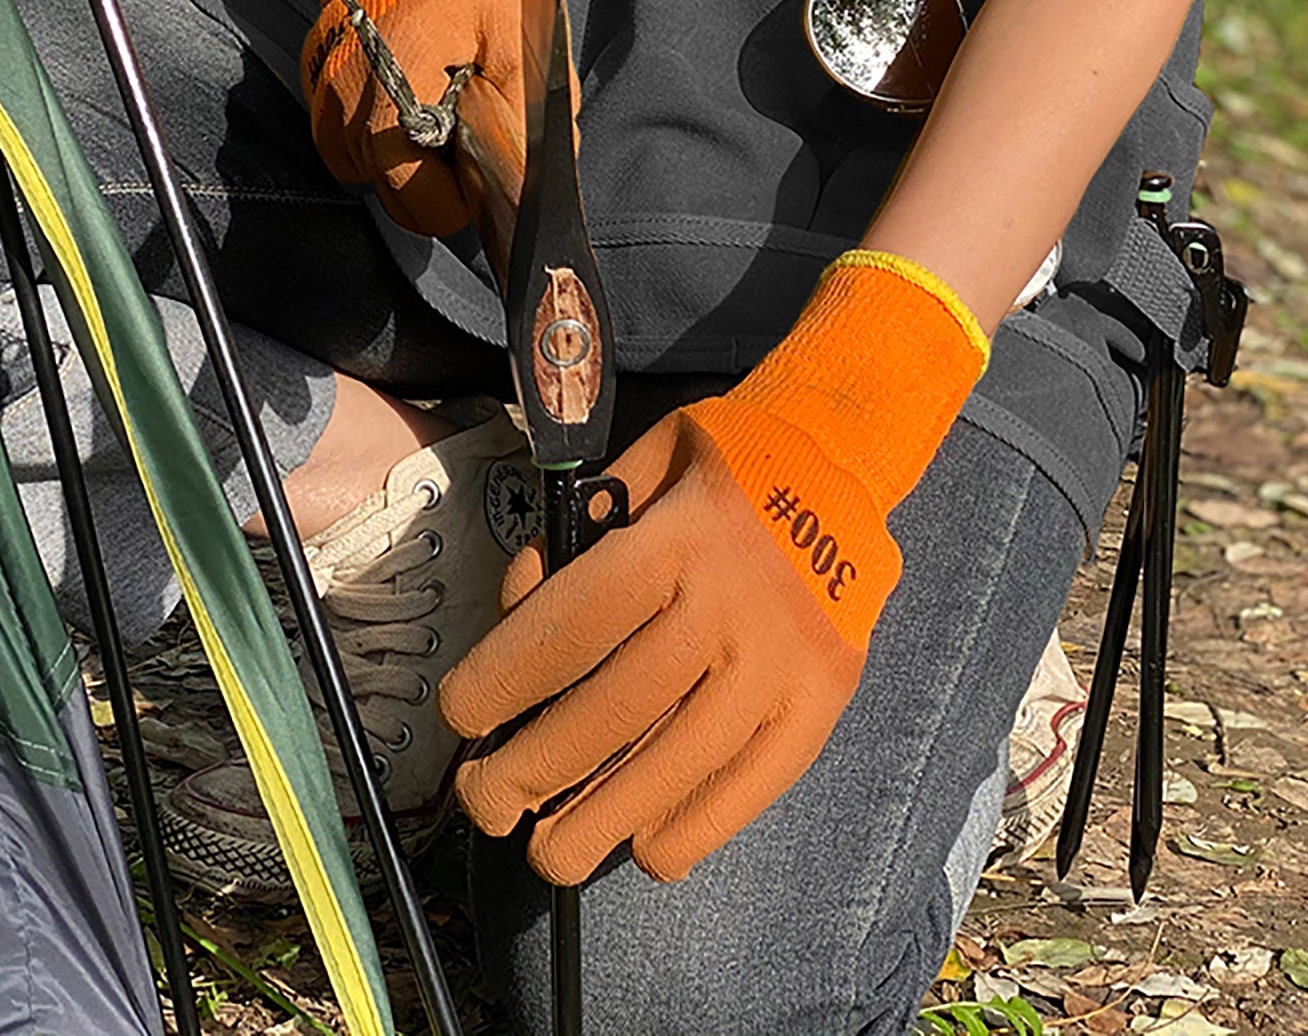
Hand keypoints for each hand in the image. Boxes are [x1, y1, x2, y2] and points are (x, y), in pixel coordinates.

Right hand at [297, 0, 516, 235]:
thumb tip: (533, 178)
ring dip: (407, 162)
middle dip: (435, 182)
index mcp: (399, 83)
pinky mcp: (315, 95)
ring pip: (368, 176)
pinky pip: (347, 151)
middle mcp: (347, 99)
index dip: (459, 196)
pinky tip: (406, 105)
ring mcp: (323, 99)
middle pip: (393, 194)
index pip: (418, 194)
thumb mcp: (521, 33)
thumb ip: (530, 109)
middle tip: (465, 135)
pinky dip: (379, 143)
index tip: (481, 169)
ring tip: (436, 110)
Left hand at [437, 249, 991, 883]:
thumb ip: (584, 527)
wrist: (848, 457)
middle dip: (536, 765)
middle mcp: (733, 603)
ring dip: (603, 818)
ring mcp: (784, 659)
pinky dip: (697, 825)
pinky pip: (755, 781)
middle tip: (482, 801)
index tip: (459, 715)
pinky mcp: (824, 697)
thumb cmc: (728, 456)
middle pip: (617, 706)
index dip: (507, 677)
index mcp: (681, 536)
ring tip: (546, 851)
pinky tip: (643, 848)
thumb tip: (520, 602)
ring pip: (680, 761)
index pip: (576, 624)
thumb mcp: (648, 455)